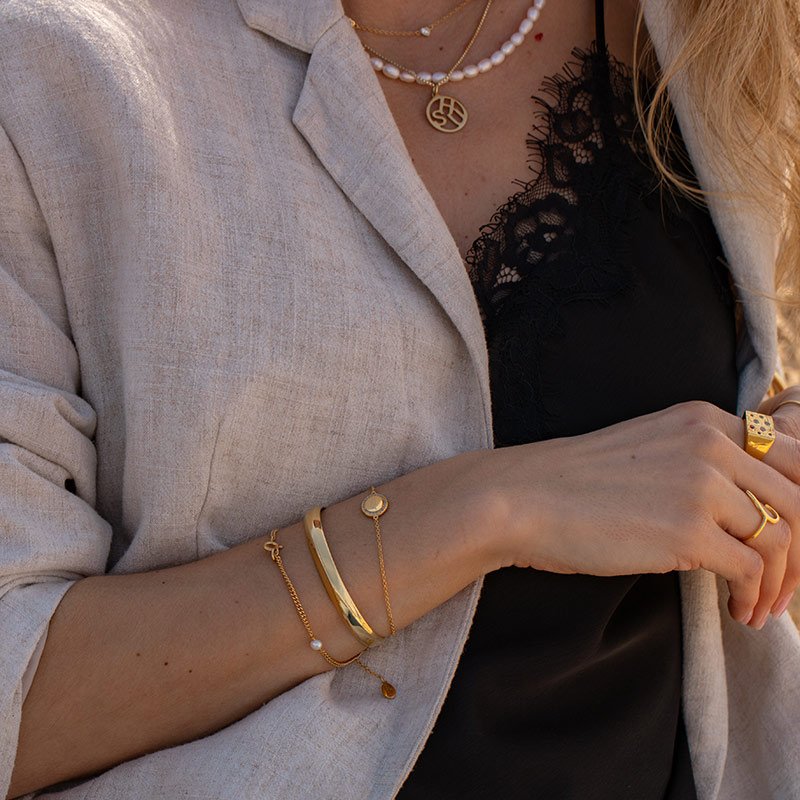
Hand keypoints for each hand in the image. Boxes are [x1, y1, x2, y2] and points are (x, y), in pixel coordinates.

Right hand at [488, 400, 799, 628]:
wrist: (522, 498)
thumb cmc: (574, 483)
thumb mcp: (649, 450)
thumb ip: (701, 463)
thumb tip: (746, 508)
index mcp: (704, 419)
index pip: (792, 458)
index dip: (799, 508)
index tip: (786, 545)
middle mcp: (712, 443)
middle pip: (799, 497)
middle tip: (781, 585)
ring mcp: (701, 484)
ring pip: (784, 537)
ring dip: (780, 583)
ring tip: (759, 608)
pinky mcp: (687, 528)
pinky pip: (752, 570)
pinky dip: (753, 598)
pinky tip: (737, 611)